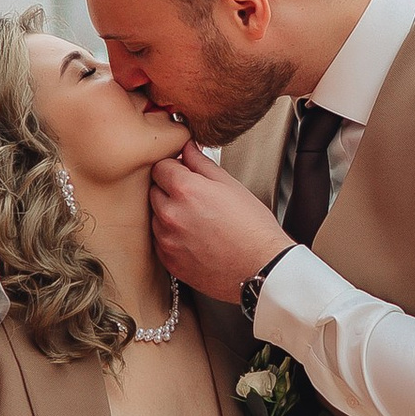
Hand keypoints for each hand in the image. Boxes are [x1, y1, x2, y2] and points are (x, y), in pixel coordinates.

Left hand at [147, 149, 293, 303]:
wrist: (261, 267)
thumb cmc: (252, 228)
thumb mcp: (231, 185)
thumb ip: (202, 163)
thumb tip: (188, 148)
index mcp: (186, 190)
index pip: (160, 166)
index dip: (174, 167)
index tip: (183, 172)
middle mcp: (171, 215)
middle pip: (154, 190)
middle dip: (169, 189)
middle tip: (194, 197)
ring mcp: (167, 240)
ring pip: (155, 217)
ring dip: (169, 214)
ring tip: (197, 220)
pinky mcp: (169, 261)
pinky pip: (160, 241)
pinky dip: (171, 237)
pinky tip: (194, 238)